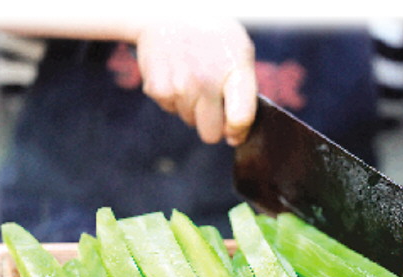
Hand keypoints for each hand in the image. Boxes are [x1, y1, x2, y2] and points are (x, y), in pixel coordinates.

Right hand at [135, 19, 257, 145]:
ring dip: (192, 106)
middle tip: (210, 95)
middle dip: (212, 122)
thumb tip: (235, 137)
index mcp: (234, 72)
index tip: (235, 131)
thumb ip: (244, 96)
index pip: (240, 118)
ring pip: (189, 121)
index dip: (238, 132)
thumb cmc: (213, 38)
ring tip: (192, 75)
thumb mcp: (240, 55)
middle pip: (210, 133)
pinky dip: (173, 98)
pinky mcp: (157, 89)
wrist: (169, 12)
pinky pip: (170, 109)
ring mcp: (179, 87)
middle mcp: (206, 82)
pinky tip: (176, 73)